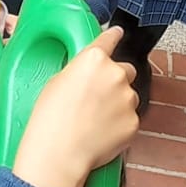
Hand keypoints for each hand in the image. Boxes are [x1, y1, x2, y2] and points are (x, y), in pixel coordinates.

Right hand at [12, 27, 138, 186]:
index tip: (119, 33)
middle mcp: (116, 74)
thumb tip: (88, 74)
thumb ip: (80, 70)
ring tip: (94, 120)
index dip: (114, 36)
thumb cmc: (50, 119)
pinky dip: (119, 124)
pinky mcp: (134, 121)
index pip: (110, 39)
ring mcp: (128, 98)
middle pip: (125, 70)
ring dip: (117, 104)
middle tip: (96, 98)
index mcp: (94, 59)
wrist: (60, 153)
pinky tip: (101, 132)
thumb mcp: (57, 81)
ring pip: (128, 96)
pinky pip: (129, 118)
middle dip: (114, 80)